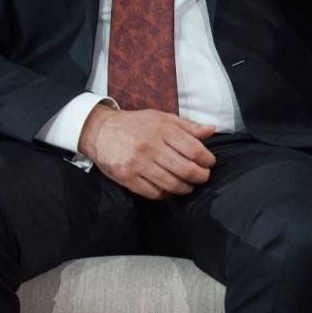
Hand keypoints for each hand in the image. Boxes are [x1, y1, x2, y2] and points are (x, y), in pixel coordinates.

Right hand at [79, 105, 216, 199]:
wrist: (99, 131)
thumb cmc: (135, 124)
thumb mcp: (162, 117)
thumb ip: (187, 126)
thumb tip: (211, 130)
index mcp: (162, 129)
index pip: (194, 150)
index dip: (206, 160)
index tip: (209, 163)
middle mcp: (150, 146)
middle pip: (185, 169)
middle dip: (200, 176)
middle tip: (203, 177)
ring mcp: (137, 163)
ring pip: (170, 184)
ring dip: (185, 188)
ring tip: (188, 186)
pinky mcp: (126, 177)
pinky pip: (152, 193)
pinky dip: (165, 194)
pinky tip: (169, 190)